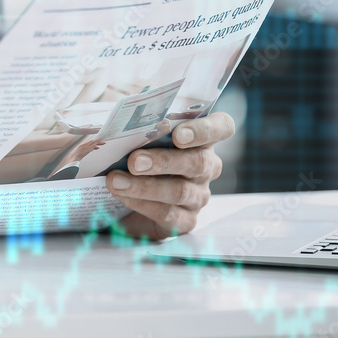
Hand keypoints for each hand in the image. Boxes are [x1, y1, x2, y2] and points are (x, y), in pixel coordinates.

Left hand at [105, 112, 233, 238]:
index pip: (221, 127)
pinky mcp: (186, 220)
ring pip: (180, 191)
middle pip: (199, 162)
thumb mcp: (132, 135)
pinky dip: (142, 204)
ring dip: (145, 186)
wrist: (118, 198)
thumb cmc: (129, 153)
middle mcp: (206, 166)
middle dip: (164, 161)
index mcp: (201, 138)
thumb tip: (116, 117)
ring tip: (115, 181)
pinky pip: (168, 214)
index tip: (179, 134)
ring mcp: (199, 195)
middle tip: (134, 161)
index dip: (205, 129)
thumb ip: (133, 124)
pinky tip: (121, 195)